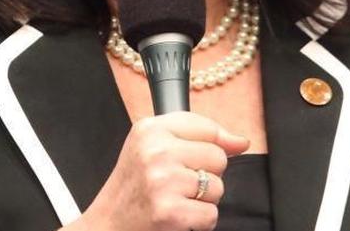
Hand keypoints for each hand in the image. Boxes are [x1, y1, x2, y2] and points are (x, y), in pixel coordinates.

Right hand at [69, 111, 249, 230]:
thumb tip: (242, 142)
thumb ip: (199, 136)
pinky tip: (178, 217)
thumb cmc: (134, 186)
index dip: (211, 146)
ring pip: (217, 187)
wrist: (107, 224)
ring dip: (202, 200)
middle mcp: (155, 151)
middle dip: (205, 175)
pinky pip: (211, 214)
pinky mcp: (170, 212)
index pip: (207, 127)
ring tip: (175, 200)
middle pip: (217, 157)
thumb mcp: (153, 147)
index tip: (197, 160)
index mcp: (150, 129)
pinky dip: (199, 222)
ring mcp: (162, 181)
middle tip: (177, 185)